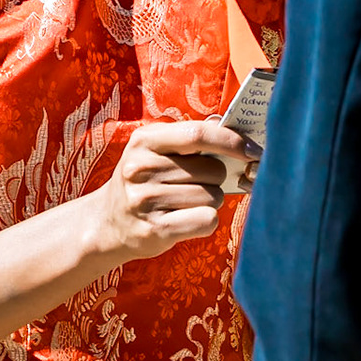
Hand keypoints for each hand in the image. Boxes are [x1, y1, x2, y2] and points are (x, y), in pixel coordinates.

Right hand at [88, 120, 251, 260]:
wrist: (107, 222)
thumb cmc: (144, 181)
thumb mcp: (154, 150)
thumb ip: (189, 138)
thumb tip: (232, 131)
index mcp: (144, 140)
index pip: (198, 134)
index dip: (231, 141)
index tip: (253, 150)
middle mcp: (141, 168)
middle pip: (211, 169)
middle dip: (218, 178)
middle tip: (199, 184)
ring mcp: (146, 200)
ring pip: (211, 197)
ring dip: (210, 200)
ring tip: (186, 202)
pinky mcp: (155, 229)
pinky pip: (206, 220)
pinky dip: (206, 220)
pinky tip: (188, 219)